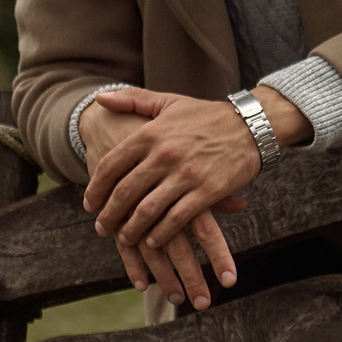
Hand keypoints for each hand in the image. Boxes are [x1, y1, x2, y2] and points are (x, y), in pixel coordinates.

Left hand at [79, 87, 294, 309]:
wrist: (251, 125)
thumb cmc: (207, 115)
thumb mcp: (169, 101)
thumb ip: (132, 100)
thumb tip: (99, 100)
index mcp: (151, 133)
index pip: (111, 165)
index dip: (95, 188)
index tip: (89, 204)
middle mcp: (165, 154)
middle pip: (125, 191)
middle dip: (109, 215)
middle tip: (101, 228)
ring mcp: (187, 174)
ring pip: (148, 210)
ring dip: (133, 229)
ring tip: (125, 238)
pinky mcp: (208, 191)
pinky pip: (177, 219)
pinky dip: (161, 233)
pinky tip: (154, 241)